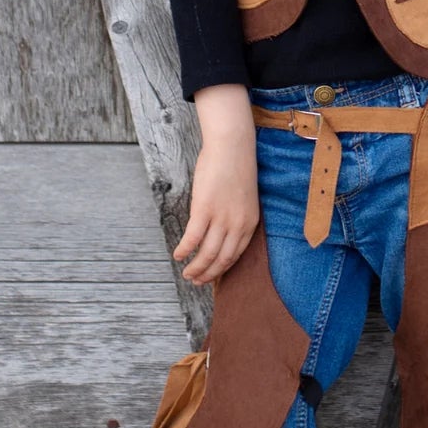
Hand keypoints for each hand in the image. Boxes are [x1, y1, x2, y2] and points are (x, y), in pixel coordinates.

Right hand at [175, 85, 260, 285]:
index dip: (221, 270)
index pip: (235, 256)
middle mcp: (238, 225)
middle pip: (222, 260)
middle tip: (196, 281)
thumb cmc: (236, 168)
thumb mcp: (243, 198)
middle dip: (208, 274)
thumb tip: (220, 231)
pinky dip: (184, 250)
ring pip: (207, 254)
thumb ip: (235, 217)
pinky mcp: (204, 209)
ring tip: (186, 273)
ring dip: (196, 268)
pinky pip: (192, 238)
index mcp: (250, 223)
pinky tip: (177, 254)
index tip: (211, 276)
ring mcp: (221, 218)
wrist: (232, 146)